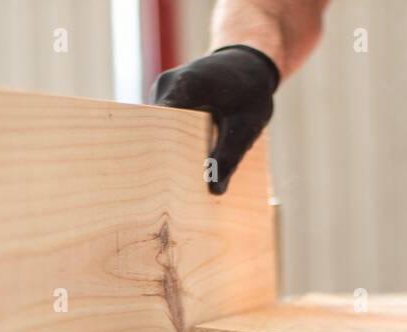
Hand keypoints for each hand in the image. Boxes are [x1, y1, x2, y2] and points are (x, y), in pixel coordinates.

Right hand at [151, 45, 278, 194]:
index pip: (161, 123)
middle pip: (156, 130)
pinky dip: (174, 145)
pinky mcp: (163, 102)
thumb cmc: (251, 90)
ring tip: (178, 182)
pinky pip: (163, 128)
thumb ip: (230, 156)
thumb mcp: (248, 124)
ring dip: (170, 152)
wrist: (246, 64)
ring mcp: (161, 93)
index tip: (165, 181)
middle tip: (174, 192)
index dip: (162, 153)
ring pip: (158, 131)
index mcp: (186, 85)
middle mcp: (166, 86)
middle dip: (165, 158)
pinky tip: (184, 164)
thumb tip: (215, 190)